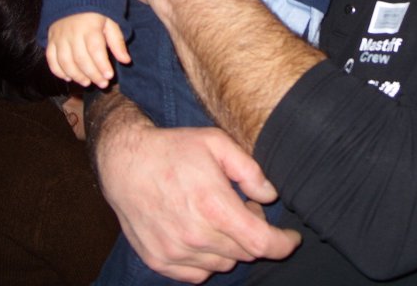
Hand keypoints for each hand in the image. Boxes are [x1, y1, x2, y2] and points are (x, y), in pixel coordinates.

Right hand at [46, 12, 130, 87]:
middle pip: (80, 58)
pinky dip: (58, 70)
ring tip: (87, 83)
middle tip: (102, 84)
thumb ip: (117, 42)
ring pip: (65, 61)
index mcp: (89, 27)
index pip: (95, 49)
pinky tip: (68, 77)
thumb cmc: (96, 12)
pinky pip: (51, 58)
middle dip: (92, 74)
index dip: (102, 65)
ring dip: (76, 75)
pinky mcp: (50, 39)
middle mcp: (72, 33)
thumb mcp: (111, 22)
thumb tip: (126, 61)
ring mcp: (59, 37)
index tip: (110, 76)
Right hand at [93, 94, 299, 281]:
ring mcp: (175, 252)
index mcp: (214, 206)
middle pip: (244, 253)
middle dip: (254, 233)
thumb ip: (249, 170)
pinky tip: (200, 232)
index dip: (283, 243)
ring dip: (230, 246)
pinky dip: (207, 259)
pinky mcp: (159, 260)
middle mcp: (196, 235)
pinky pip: (197, 274)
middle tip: (243, 207)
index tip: (291, 238)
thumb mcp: (216, 143)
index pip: (261, 242)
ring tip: (218, 216)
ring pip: (223, 264)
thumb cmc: (173, 149)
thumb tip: (269, 196)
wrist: (125, 162)